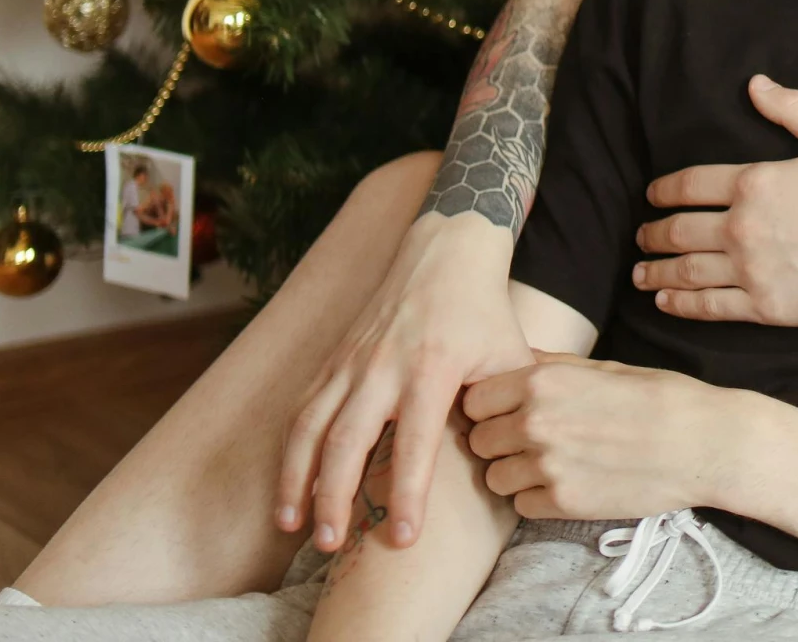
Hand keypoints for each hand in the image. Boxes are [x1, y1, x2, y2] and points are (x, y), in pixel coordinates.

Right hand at [276, 213, 532, 551]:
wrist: (446, 252)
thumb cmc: (484, 313)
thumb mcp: (509, 355)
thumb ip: (506, 408)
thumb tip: (506, 465)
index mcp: (433, 369)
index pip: (417, 441)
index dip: (410, 492)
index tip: (403, 538)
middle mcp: (383, 366)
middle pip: (347, 440)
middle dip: (333, 496)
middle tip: (330, 544)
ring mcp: (352, 362)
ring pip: (311, 427)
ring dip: (297, 479)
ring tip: (293, 527)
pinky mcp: (334, 359)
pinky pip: (303, 409)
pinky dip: (291, 450)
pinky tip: (288, 486)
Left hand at [463, 352, 749, 519]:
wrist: (704, 442)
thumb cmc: (661, 397)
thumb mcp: (604, 367)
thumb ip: (552, 365)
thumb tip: (516, 359)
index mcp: (542, 381)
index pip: (474, 400)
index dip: (489, 407)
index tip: (506, 412)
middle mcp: (536, 422)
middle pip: (478, 440)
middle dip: (498, 441)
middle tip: (530, 440)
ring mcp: (547, 466)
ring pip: (495, 478)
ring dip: (515, 473)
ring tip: (550, 464)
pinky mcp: (563, 504)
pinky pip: (521, 506)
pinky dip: (537, 499)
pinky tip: (568, 484)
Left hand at [633, 75, 797, 324]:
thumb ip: (793, 109)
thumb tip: (756, 84)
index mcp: (755, 182)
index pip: (691, 184)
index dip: (664, 190)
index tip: (652, 196)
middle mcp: (743, 226)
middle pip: (680, 230)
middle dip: (653, 233)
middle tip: (641, 236)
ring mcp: (751, 269)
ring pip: (687, 271)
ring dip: (656, 271)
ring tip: (640, 273)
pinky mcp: (765, 307)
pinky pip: (710, 307)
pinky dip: (682, 304)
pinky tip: (666, 302)